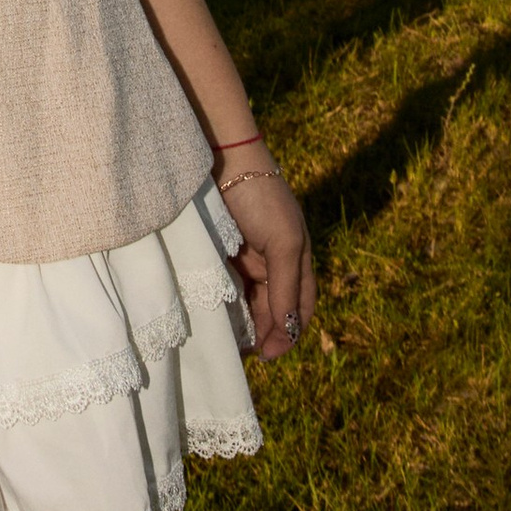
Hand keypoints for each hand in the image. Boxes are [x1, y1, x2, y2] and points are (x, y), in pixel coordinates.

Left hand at [215, 159, 316, 362]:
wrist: (222, 155)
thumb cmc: (261, 197)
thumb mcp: (282, 243)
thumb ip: (286, 288)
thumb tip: (287, 333)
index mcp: (296, 261)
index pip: (299, 310)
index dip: (287, 334)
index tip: (267, 354)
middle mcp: (273, 262)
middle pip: (272, 310)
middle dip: (261, 333)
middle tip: (242, 355)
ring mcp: (246, 257)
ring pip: (246, 302)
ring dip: (240, 323)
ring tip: (226, 342)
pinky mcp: (220, 251)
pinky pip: (224, 287)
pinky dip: (222, 304)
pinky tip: (212, 318)